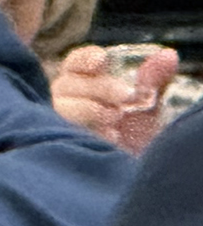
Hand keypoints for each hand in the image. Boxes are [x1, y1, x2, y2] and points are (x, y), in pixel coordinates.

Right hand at [52, 45, 178, 153]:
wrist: (133, 169)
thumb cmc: (136, 133)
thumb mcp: (147, 103)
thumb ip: (153, 79)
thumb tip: (167, 56)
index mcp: (82, 82)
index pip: (76, 63)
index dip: (86, 60)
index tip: (102, 61)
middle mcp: (64, 99)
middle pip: (69, 83)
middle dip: (100, 87)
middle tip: (127, 95)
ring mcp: (58, 121)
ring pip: (64, 108)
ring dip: (91, 110)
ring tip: (116, 119)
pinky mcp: (57, 143)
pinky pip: (64, 133)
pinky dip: (88, 132)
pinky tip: (109, 137)